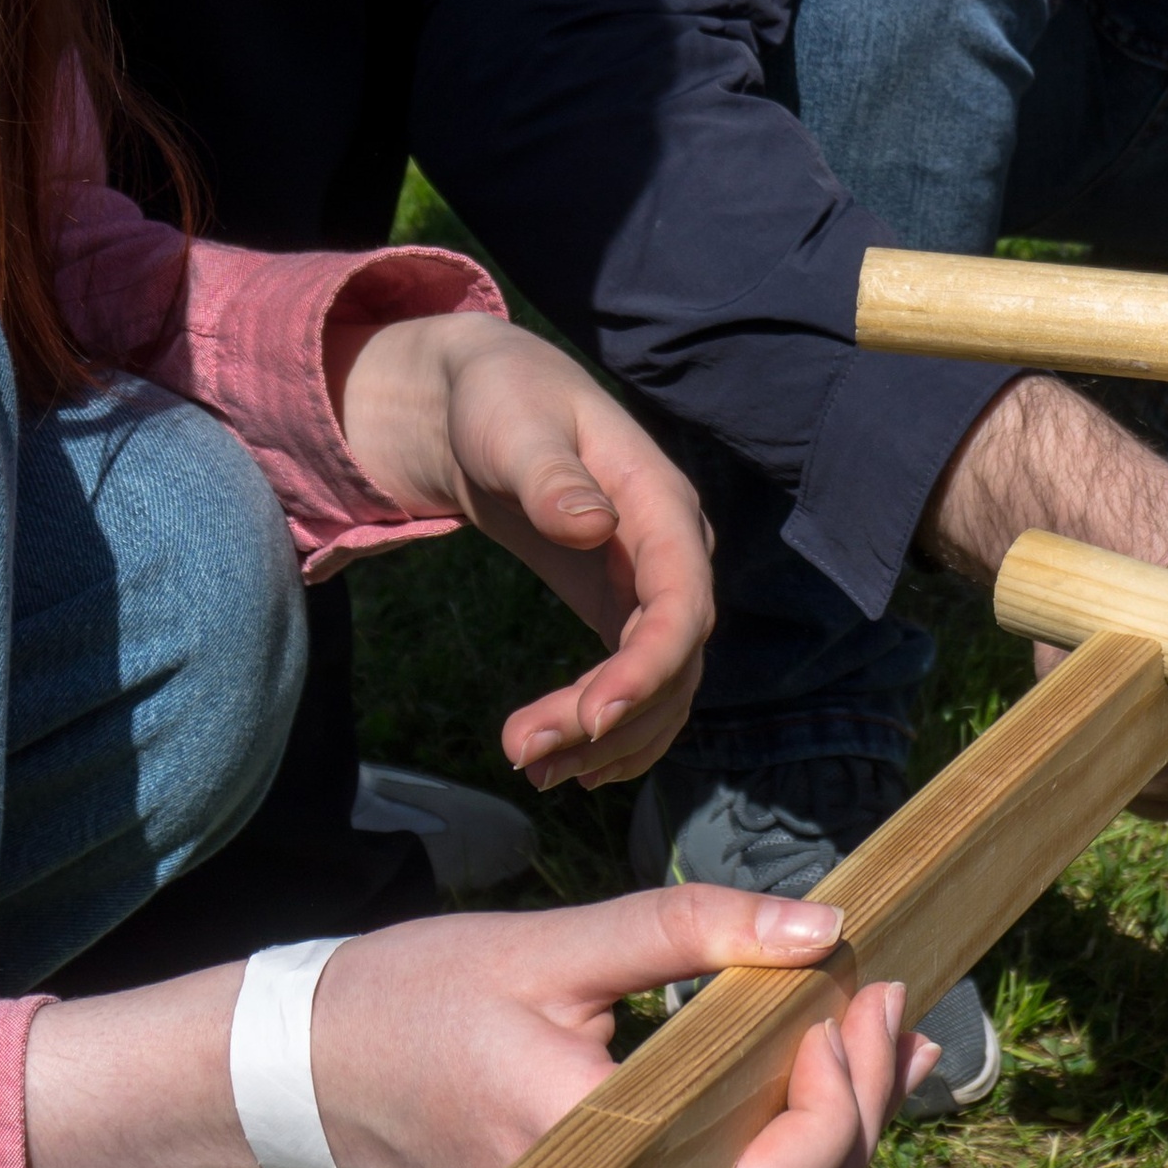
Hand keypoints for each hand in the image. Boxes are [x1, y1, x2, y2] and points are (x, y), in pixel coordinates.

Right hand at [23, 884, 938, 1167]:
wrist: (303, 1076)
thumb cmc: (414, 998)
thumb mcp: (549, 943)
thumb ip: (688, 931)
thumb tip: (823, 930)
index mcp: (600, 1148)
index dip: (844, 1102)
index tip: (861, 995)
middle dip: (862, 1110)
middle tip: (885, 1001)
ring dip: (836, 1135)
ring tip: (877, 1035)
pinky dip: (783, 1148)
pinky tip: (813, 1075)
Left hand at [334, 314, 713, 785]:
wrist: (485, 400)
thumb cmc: (500, 400)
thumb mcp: (512, 426)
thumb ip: (550, 475)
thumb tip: (592, 524)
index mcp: (660, 503)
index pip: (681, 601)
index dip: (648, 668)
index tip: (593, 721)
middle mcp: (673, 552)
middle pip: (673, 659)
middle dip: (609, 719)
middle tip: (523, 754)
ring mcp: (652, 585)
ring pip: (661, 686)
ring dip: (606, 739)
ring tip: (530, 768)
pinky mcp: (622, 607)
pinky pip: (639, 683)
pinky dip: (609, 732)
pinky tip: (565, 765)